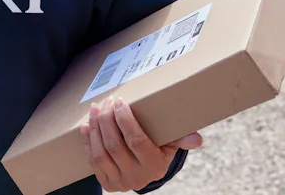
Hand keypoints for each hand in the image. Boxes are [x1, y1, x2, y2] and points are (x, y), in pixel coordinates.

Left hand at [80, 95, 202, 192]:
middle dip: (107, 119)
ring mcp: (120, 182)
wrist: (146, 172)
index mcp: (154, 166)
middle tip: (107, 101)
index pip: (136, 140)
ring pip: (101, 152)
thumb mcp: (171, 143)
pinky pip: (92, 161)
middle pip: (115, 145)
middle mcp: (137, 177)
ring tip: (96, 109)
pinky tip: (87, 125)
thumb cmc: (159, 148)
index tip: (119, 102)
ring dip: (95, 128)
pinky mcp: (107, 183)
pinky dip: (88, 141)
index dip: (125, 120)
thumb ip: (181, 138)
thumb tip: (198, 140)